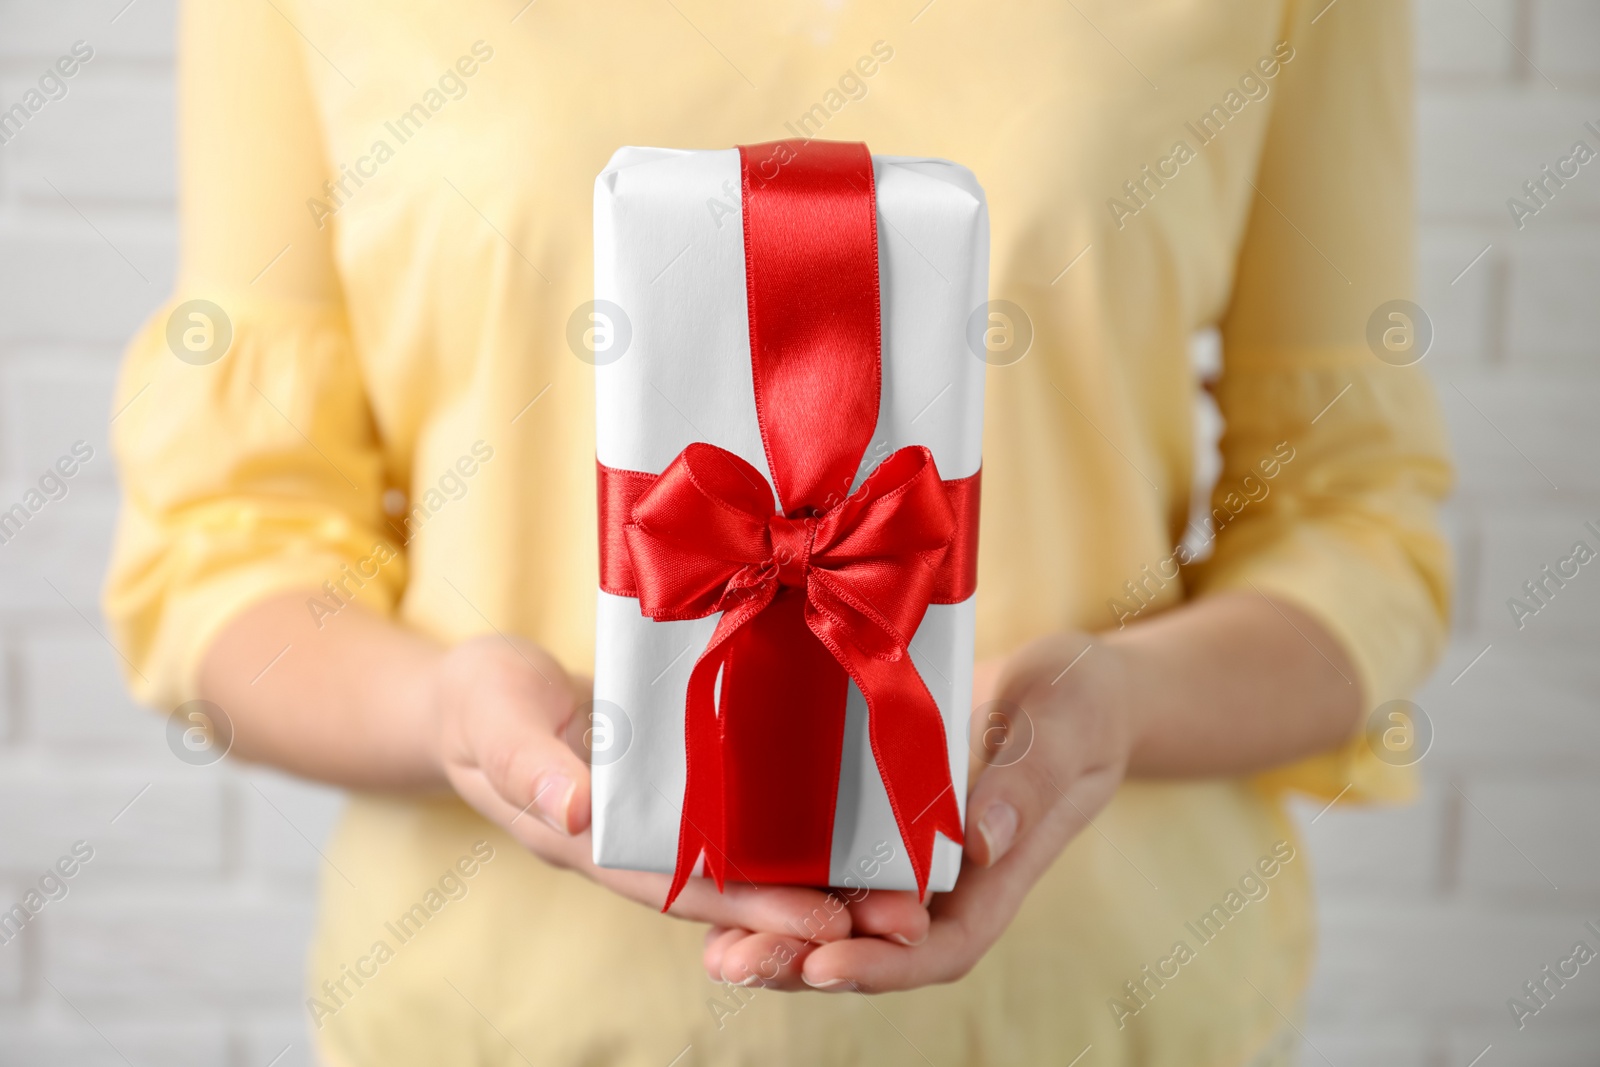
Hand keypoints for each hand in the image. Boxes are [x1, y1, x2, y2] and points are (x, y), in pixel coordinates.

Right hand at [431, 635, 929, 961]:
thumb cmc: (481, 702)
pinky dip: (799, 833)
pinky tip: (862, 830)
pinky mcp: (682, 789)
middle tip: (903, 920)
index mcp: (592, 841)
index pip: (682, 888)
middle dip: (813, 909)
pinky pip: (745, 821)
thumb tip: (576, 810)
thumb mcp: (493, 718)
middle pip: (732, 891)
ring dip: (820, 880)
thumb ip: (527, 765)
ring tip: (905, 891)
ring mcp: (663, 821)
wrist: (476, 693)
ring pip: (748, 864)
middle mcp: (638, 846)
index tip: (828, 923)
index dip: (753, 909)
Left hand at [704, 630, 1135, 991]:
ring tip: (718, 952)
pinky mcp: (871, 819)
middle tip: (737, 964)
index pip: (940, 947)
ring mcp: (903, 855)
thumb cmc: (1078, 703)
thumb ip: (1026, 782)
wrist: (1063, 683)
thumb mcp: (1063, 731)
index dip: (883, 964)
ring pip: (838, 916)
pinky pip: (821, 864)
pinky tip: (720, 883)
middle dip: (804, 963)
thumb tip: (979, 841)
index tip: (826, 963)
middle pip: (873, 948)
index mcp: (994, 875)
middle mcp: (942, 882)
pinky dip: (775, 883)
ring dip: (778, 938)